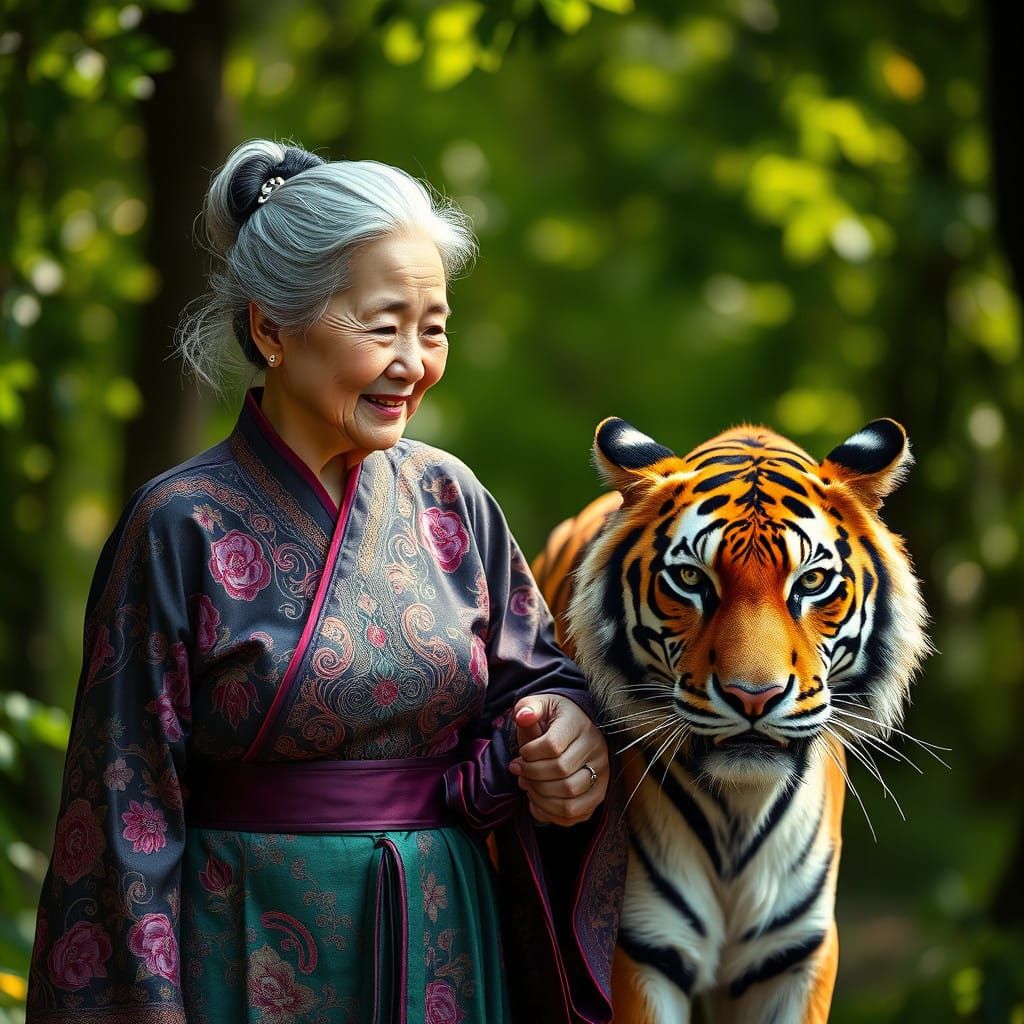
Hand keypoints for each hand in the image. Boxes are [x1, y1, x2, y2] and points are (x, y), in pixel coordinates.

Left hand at [508, 693, 609, 825]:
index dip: (529, 754)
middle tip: (519, 771)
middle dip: (532, 775)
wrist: (578, 729)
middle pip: (561, 771)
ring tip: (528, 785)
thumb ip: (527, 707)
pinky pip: (575, 813)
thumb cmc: (554, 719)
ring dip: (540, 796)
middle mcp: (596, 748)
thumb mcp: (541, 705)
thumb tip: (522, 716)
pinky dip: (551, 813)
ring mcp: (602, 773)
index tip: (521, 754)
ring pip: (569, 796)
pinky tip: (537, 801)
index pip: (553, 745)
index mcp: (579, 724)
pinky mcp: (599, 793)